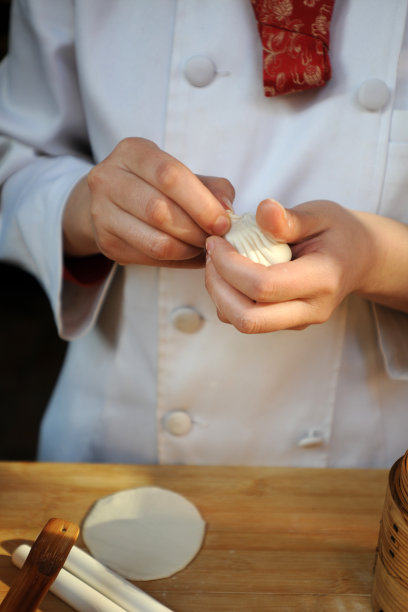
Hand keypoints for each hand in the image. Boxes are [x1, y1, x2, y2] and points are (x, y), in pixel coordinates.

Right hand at [63, 138, 232, 266]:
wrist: (109, 200)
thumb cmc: (154, 184)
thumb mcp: (180, 174)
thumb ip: (209, 187)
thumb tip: (226, 208)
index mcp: (132, 152)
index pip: (169, 176)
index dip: (201, 203)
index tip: (223, 222)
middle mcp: (108, 179)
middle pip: (160, 211)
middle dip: (196, 230)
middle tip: (215, 238)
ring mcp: (102, 213)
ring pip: (155, 241)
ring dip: (188, 250)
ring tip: (203, 247)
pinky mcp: (105, 243)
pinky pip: (149, 258)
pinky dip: (177, 261)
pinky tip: (188, 254)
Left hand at [205, 198, 383, 332]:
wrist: (359, 258)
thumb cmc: (337, 232)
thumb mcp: (319, 215)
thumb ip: (289, 219)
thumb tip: (264, 210)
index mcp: (321, 280)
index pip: (264, 286)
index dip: (230, 265)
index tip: (216, 241)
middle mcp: (310, 309)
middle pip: (248, 319)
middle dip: (218, 287)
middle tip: (210, 255)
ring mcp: (298, 322)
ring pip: (243, 323)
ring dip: (219, 294)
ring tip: (217, 262)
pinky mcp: (285, 323)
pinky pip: (247, 320)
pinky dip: (228, 299)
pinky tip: (229, 273)